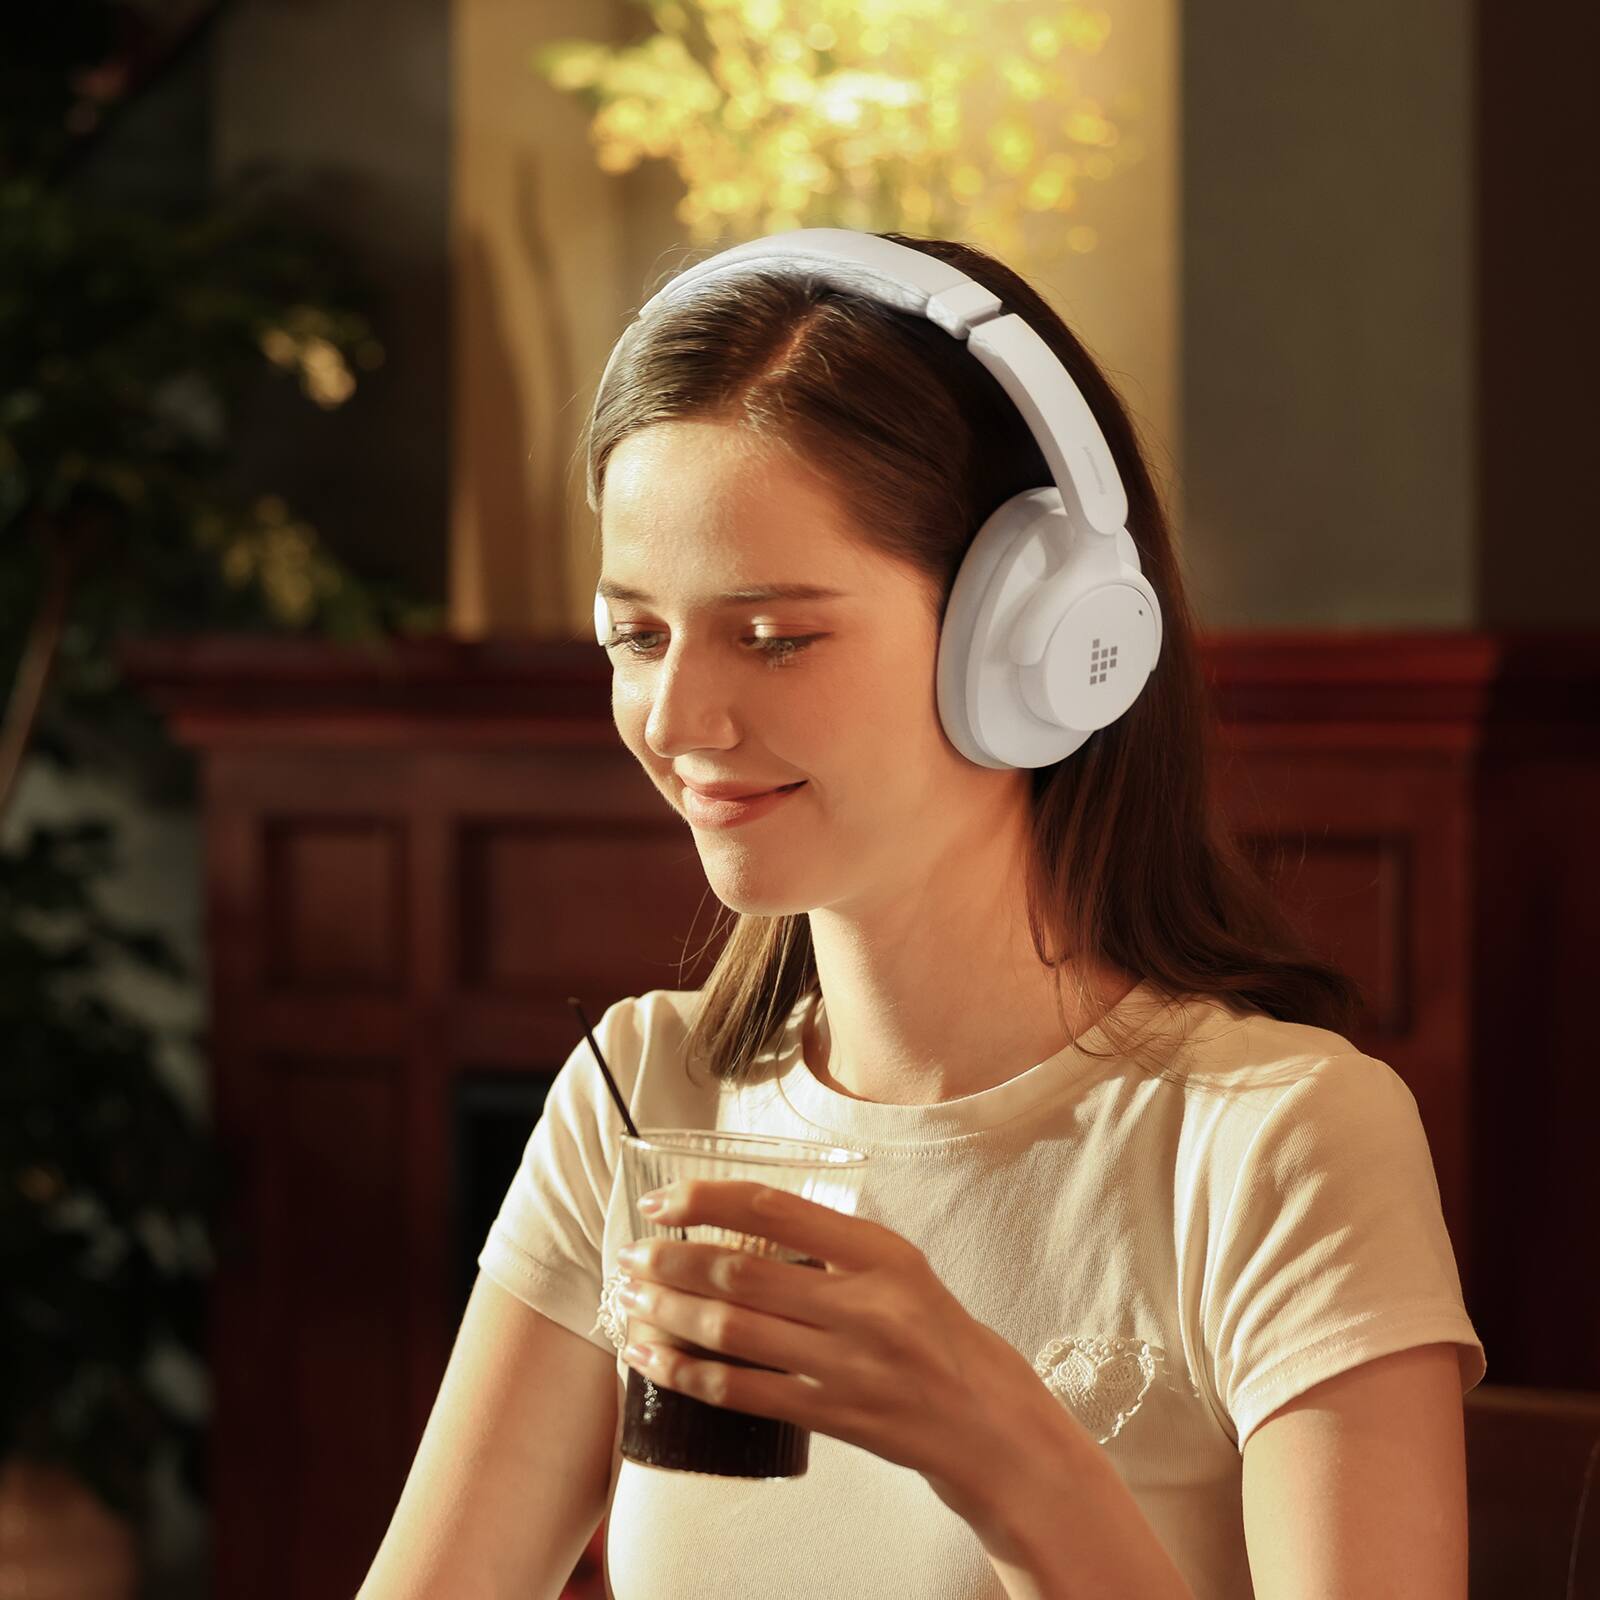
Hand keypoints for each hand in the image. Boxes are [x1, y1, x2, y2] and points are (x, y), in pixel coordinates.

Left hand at [612, 1178, 1075, 1521]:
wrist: (988, 1421)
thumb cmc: (936, 1332)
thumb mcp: (898, 1267)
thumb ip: (830, 1244)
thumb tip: (736, 1222)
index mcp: (880, 1252)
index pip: (775, 1210)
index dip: (707, 1200)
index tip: (661, 1201)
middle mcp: (864, 1304)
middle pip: (742, 1275)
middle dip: (671, 1263)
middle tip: (631, 1257)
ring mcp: (848, 1364)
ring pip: (733, 1334)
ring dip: (668, 1316)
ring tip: (630, 1302)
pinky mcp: (834, 1417)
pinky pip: (744, 1393)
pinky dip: (689, 1375)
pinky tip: (653, 1361)